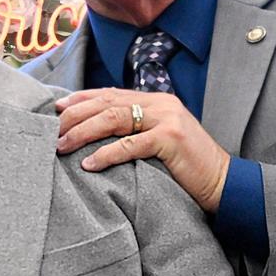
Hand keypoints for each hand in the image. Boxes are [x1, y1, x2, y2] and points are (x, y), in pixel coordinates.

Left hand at [55, 88, 230, 212]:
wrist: (222, 181)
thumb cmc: (185, 166)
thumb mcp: (158, 139)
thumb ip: (135, 129)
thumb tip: (96, 133)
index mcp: (154, 100)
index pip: (110, 94)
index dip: (81, 99)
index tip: (57, 109)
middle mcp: (159, 103)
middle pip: (106, 103)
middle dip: (75, 116)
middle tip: (52, 131)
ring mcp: (166, 119)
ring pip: (113, 119)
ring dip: (83, 133)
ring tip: (62, 146)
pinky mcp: (171, 139)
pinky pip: (130, 145)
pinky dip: (106, 154)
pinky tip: (89, 164)